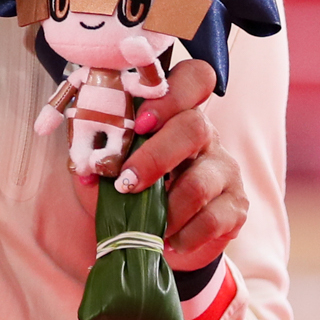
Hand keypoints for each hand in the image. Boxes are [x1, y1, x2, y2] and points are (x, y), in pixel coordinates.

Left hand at [75, 59, 248, 269]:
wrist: (159, 236)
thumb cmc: (133, 190)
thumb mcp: (111, 166)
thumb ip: (98, 155)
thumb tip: (84, 163)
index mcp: (176, 113)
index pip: (194, 79)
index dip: (170, 95)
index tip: (140, 122)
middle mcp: (206, 135)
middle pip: (194, 127)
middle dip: (155, 157)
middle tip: (127, 183)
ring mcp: (224, 169)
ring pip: (201, 181)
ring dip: (166, 208)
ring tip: (146, 226)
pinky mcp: (235, 206)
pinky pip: (213, 219)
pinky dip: (184, 235)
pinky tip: (168, 240)